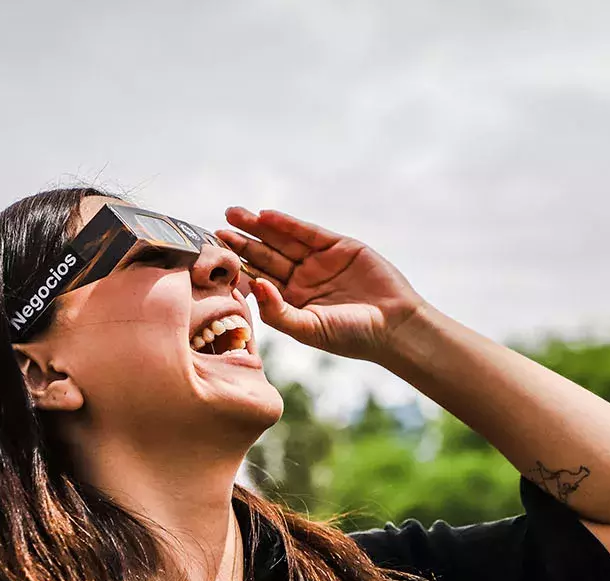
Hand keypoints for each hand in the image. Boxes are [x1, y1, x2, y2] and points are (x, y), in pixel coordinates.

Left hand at [217, 207, 426, 361]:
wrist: (394, 326)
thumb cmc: (351, 336)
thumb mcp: (308, 329)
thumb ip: (277, 311)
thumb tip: (252, 286)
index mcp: (291, 302)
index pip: (258, 280)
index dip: (237, 267)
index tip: (214, 256)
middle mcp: (301, 280)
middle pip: (265, 256)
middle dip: (241, 243)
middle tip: (217, 230)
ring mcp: (319, 262)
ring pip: (282, 241)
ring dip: (257, 228)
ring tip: (233, 214)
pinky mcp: (338, 246)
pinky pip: (307, 233)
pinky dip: (287, 224)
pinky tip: (265, 217)